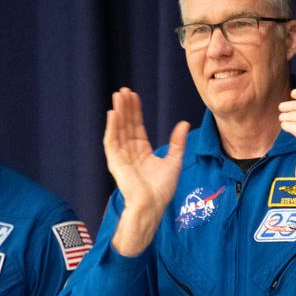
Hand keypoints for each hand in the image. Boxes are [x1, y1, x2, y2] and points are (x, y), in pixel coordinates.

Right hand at [103, 88, 189, 254]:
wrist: (153, 205)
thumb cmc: (162, 189)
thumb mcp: (174, 161)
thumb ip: (178, 142)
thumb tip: (184, 123)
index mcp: (142, 151)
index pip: (137, 126)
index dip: (136, 111)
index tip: (134, 96)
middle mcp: (129, 152)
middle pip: (126, 124)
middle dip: (125, 107)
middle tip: (124, 90)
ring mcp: (121, 156)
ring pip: (118, 129)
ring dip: (118, 113)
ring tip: (118, 96)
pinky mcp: (115, 162)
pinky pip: (111, 141)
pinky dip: (111, 127)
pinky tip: (113, 114)